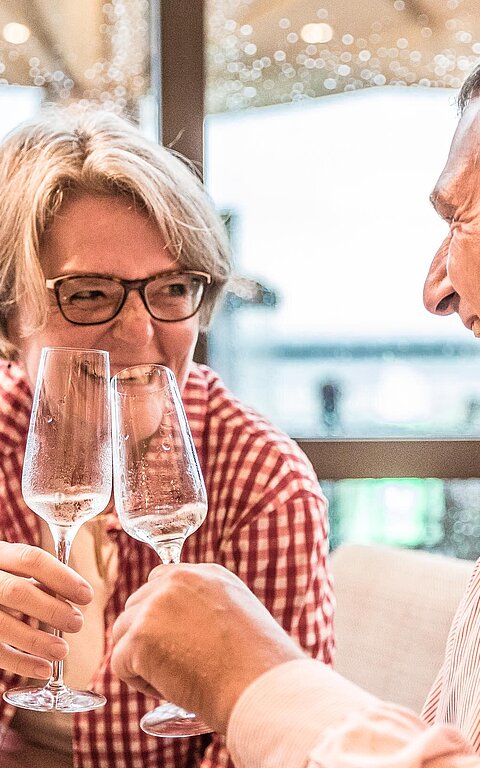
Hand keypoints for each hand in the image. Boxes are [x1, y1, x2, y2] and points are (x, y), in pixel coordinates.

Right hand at [0, 542, 92, 678]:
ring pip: (2, 625)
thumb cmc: (0, 579)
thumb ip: (36, 577)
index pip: (31, 559)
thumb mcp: (11, 567)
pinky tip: (43, 669)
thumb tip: (73, 592)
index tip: (87, 595)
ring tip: (62, 650)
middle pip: (17, 592)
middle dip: (51, 609)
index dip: (62, 577)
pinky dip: (20, 663)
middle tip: (76, 622)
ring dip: (36, 641)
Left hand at [111, 563, 304, 732]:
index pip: (160, 583)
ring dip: (141, 659)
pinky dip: (139, 683)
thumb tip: (177, 627)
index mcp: (206, 573)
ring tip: (177, 678)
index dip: (162, 617)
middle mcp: (179, 580)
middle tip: (180, 665)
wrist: (260, 688)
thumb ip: (205, 609)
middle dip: (148, 637)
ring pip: (123, 632)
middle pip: (136, 605)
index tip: (180, 642)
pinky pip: (119, 662)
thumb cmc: (256, 667)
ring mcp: (156, 605)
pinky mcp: (140, 636)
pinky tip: (170, 688)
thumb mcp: (238, 617)